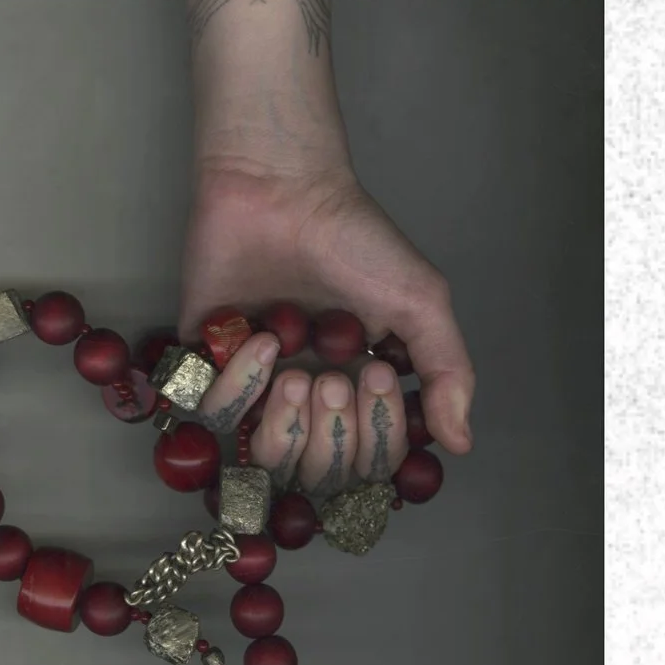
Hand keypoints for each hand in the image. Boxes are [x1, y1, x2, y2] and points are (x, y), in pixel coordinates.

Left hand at [180, 159, 475, 463]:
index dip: (375, 443)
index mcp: (358, 392)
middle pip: (318, 473)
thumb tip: (461, 444)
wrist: (282, 190)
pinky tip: (260, 339)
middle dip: (334, 434)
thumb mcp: (420, 303)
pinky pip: (214, 416)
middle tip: (336, 376)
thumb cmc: (354, 240)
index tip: (377, 379)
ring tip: (298, 371)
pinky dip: (241, 385)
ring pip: (266, 456)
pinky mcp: (204, 367)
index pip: (368, 465)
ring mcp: (254, 388)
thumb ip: (448, 373)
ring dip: (288, 422)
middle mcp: (306, 400)